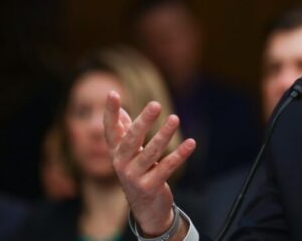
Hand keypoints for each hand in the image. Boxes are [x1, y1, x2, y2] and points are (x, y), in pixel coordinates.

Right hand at [104, 90, 195, 236]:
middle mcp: (121, 163)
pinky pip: (167, 168)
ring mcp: (134, 177)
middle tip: (155, 105)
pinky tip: (191, 143)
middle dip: (143, 121)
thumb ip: (123, 132)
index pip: (110, 129)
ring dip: (164, 135)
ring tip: (175, 118)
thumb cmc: (137, 172)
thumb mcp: (128, 153)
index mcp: (116, 152)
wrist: (145, 208)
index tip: (112, 93)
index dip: (110, 112)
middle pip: (131, 139)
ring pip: (151, 152)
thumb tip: (121, 110)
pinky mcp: (150, 187)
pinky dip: (179, 155)